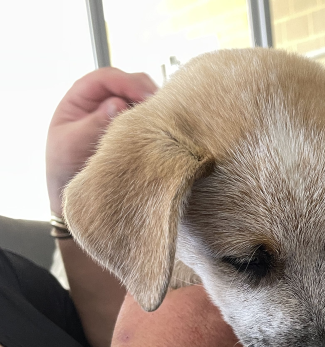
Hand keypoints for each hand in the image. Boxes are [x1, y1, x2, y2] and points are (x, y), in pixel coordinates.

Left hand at [46, 67, 157, 214]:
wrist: (74, 197)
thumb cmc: (65, 169)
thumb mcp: (71, 144)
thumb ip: (92, 123)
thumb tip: (117, 103)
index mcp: (80, 98)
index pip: (108, 78)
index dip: (129, 83)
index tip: (147, 98)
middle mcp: (101, 101)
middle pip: (130, 83)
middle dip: (147, 93)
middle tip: (163, 111)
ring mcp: (119, 116)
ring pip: (143, 100)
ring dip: (155, 108)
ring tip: (165, 123)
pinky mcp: (132, 131)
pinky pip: (148, 120)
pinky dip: (158, 123)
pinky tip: (163, 133)